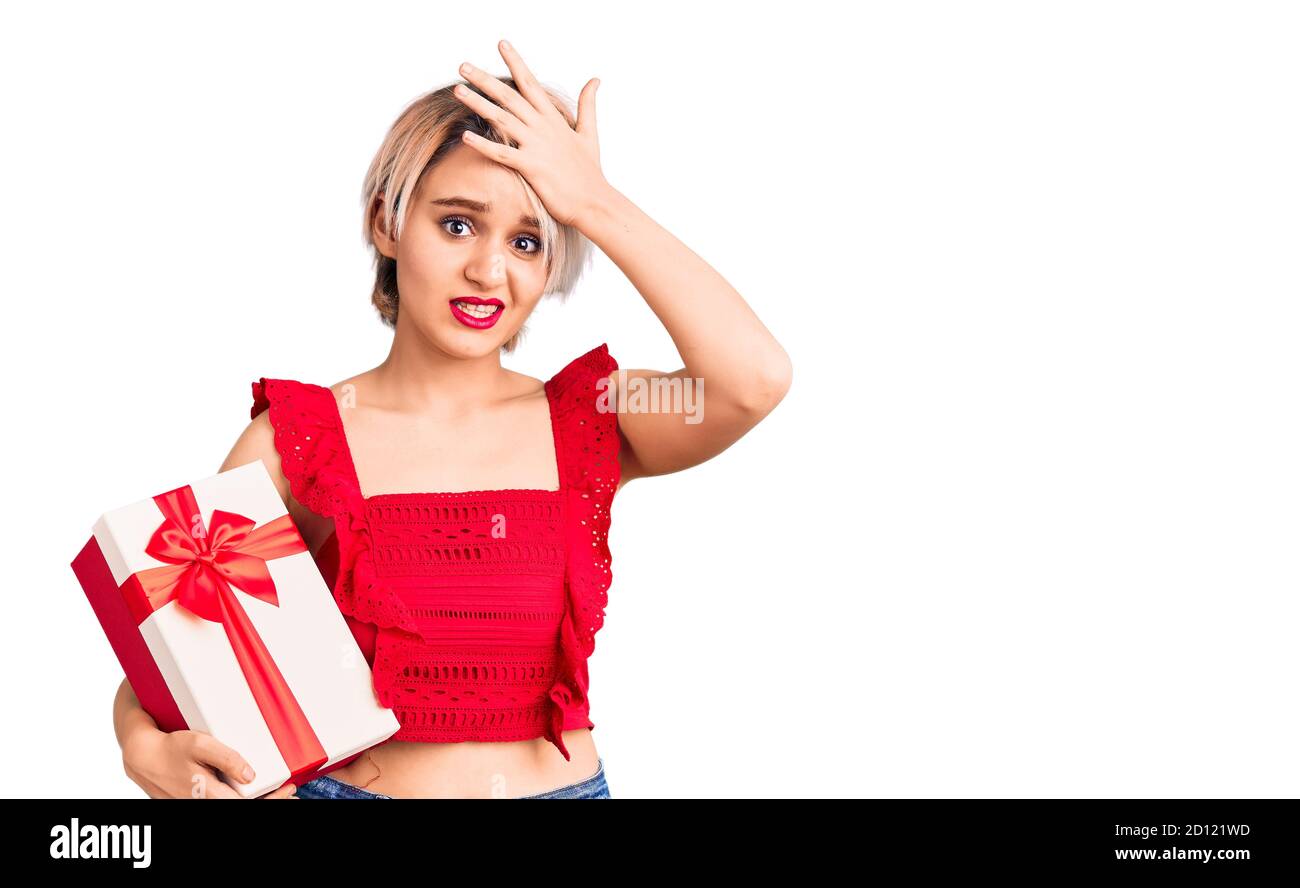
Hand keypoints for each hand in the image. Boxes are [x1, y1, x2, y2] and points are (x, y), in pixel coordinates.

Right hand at [121, 724, 296, 798]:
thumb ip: (227, 759)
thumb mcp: (201, 745)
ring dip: (258, 799)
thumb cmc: (171, 748)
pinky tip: (253, 791)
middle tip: (291, 792)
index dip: (273, 800)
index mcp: (209, 794)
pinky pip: (224, 802)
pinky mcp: (196, 801)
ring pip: (233, 805)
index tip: (290, 791)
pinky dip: (242, 798)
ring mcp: (199, 804)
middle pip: (244, 807)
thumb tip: (250, 774)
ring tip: (278, 791)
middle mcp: (204, 804)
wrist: (142, 757)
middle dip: (271, 800)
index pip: (248, 805)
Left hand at [452, 39, 609, 227]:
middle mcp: (543, 128)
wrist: (595, 202)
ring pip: (502, 119)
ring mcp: (537, 146)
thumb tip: (595, 79)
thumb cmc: (591, 172)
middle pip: (509, 96)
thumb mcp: (589, 133)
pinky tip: (466, 137)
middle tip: (462, 66)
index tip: (501, 44)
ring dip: (478, 103)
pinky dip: (484, 145)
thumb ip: (588, 105)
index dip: (515, 62)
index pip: (530, 83)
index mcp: (553, 119)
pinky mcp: (532, 167)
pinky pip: (503, 153)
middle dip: (485, 79)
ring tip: (457, 90)